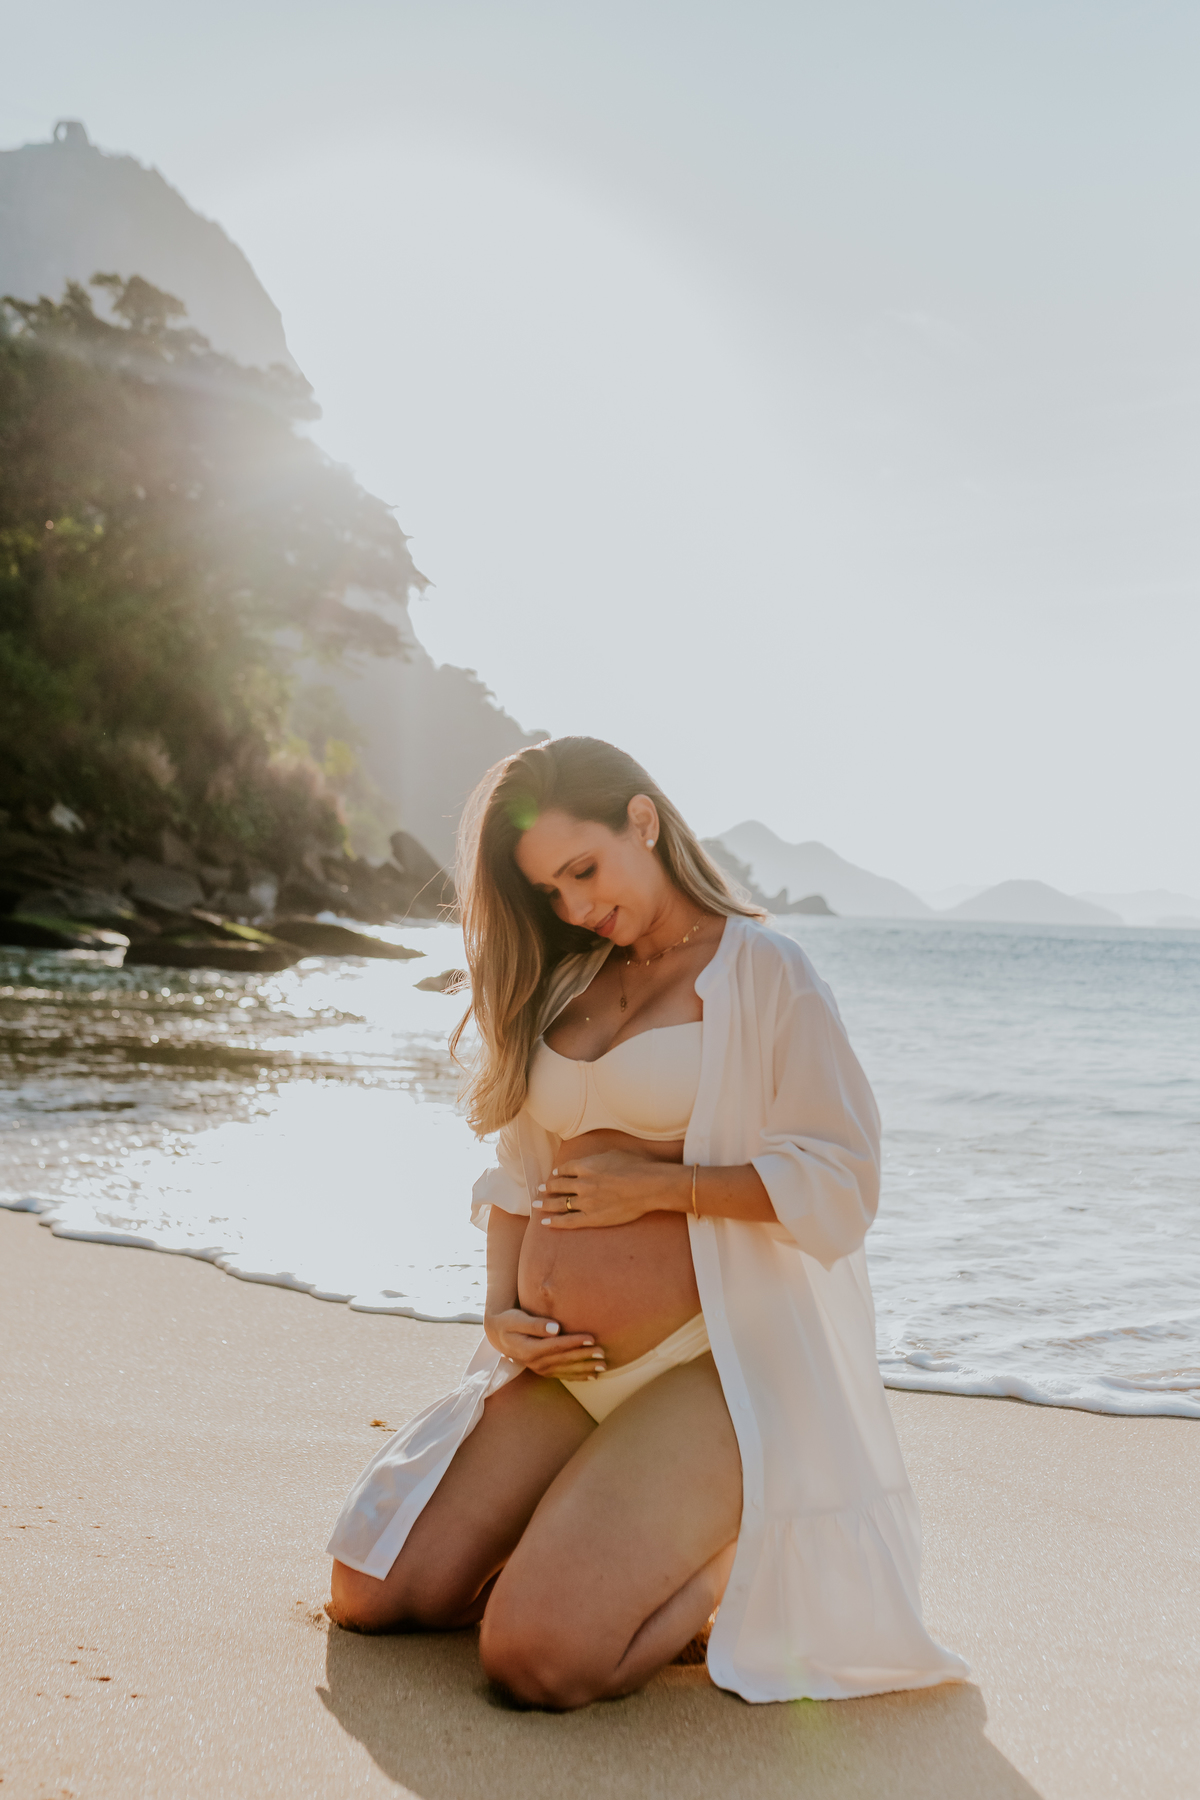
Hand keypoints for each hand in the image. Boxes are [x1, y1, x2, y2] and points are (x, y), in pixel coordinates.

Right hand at [484, 1306, 606, 1377]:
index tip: (591, 1338)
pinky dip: (579, 1376)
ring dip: (585, 1369)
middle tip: (602, 1352)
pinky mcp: (544, 1371)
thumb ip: (535, 1324)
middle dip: (585, 1356)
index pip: (556, 1346)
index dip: (574, 1342)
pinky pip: (564, 1375)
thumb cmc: (510, 1322)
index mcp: (529, 1350)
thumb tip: (555, 1328)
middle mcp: (535, 1363)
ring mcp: (540, 1369)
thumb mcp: (517, 1319)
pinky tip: (593, 1377)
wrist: (500, 1335)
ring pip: (566, 1370)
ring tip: (603, 1366)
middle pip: (564, 1360)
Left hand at [534, 1150, 682, 1229]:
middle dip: (548, 1188)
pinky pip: (568, 1221)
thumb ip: (599, 1157)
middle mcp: (582, 1183)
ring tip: (537, 1205)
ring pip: (560, 1203)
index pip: (566, 1169)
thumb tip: (593, 1159)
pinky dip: (555, 1222)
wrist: (647, 1186)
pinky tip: (545, 1222)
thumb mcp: (615, 1153)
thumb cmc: (636, 1167)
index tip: (553, 1175)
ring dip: (546, 1204)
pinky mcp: (592, 1218)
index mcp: (586, 1166)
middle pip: (559, 1186)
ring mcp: (585, 1202)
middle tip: (540, 1190)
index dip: (558, 1172)